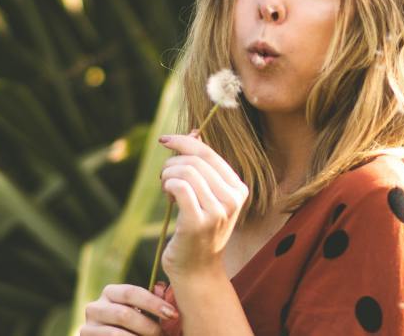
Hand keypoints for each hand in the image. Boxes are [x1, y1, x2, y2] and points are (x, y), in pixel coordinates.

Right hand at [80, 283, 175, 335]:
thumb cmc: (134, 327)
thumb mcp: (141, 313)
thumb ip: (152, 305)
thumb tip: (170, 297)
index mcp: (110, 293)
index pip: (131, 292)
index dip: (153, 303)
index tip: (173, 314)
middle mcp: (95, 307)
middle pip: (124, 314)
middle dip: (149, 327)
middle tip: (164, 335)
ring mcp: (87, 326)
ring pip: (116, 334)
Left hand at [157, 132, 249, 278]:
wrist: (197, 270)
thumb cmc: (198, 231)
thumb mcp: (207, 196)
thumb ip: (202, 167)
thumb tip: (192, 132)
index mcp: (239, 189)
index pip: (209, 154)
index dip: (185, 141)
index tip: (164, 140)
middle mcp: (232, 199)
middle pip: (195, 161)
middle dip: (172, 163)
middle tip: (164, 178)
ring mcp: (218, 211)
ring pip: (185, 172)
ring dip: (167, 175)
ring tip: (166, 188)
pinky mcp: (198, 222)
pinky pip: (179, 186)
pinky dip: (168, 185)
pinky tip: (167, 195)